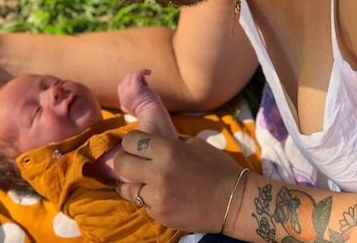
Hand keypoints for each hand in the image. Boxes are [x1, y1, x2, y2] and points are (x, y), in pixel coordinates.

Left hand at [114, 130, 245, 232]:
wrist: (235, 201)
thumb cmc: (217, 168)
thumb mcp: (194, 144)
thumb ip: (169, 142)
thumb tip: (149, 140)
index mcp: (168, 149)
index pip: (129, 140)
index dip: (132, 143)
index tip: (137, 146)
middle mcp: (158, 172)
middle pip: (121, 163)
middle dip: (126, 161)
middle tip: (135, 163)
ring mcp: (157, 196)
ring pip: (126, 188)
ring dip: (134, 184)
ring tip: (146, 182)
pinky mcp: (159, 215)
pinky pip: (142, 205)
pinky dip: (148, 200)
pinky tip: (161, 196)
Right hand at [118, 69, 162, 115]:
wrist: (153, 116)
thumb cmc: (148, 112)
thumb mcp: (133, 110)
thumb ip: (128, 105)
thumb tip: (130, 98)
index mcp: (122, 101)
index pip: (121, 85)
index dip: (130, 84)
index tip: (140, 88)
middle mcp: (123, 96)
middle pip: (125, 79)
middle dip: (135, 80)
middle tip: (145, 87)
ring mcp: (128, 91)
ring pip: (130, 76)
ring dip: (140, 78)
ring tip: (147, 85)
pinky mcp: (136, 88)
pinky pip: (137, 74)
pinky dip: (143, 71)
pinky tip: (149, 72)